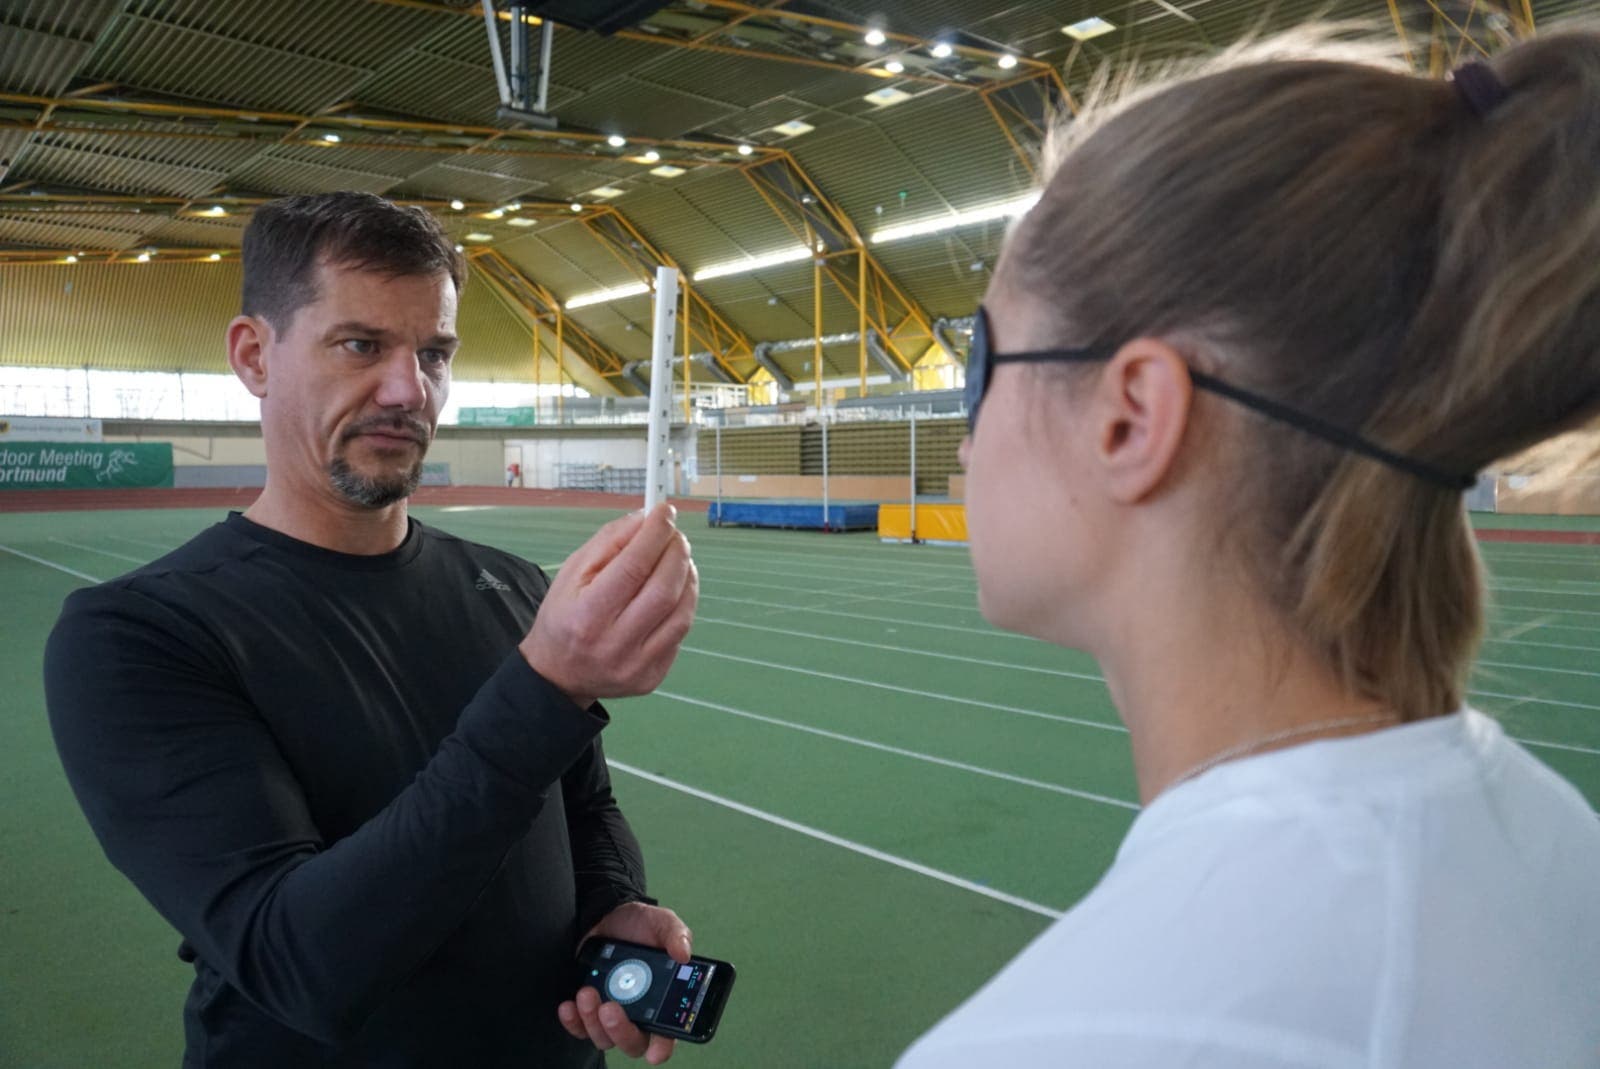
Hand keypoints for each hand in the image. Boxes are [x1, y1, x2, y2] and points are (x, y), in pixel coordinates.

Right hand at [521, 504, 697, 708]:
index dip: (654, 535)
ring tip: (679, 559)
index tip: (665, 512)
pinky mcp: (654, 677)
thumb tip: (647, 518)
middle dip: (676, 554)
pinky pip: (680, 632)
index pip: (632, 567)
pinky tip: (675, 589)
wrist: (559, 676)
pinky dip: (684, 603)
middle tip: (676, 535)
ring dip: (687, 577)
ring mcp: (637, 665)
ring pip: (681, 612)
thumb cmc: (564, 616)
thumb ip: (609, 542)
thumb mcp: (572, 573)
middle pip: (663, 590)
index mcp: (587, 615)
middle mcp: (614, 645)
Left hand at [558, 902, 692, 1064]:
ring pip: (603, 1038)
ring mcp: (611, 1013)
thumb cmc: (640, 925)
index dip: (662, 1047)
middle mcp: (638, 1014)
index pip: (666, 1035)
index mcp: (662, 1001)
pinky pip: (579, 1028)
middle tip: (610, 1008)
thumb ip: (676, 936)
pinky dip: (573, 1021)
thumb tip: (683, 954)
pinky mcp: (587, 1010)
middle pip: (633, 1043)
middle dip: (621, 1032)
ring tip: (587, 992)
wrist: (607, 915)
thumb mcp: (662, 923)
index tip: (655, 1052)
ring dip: (593, 1021)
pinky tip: (569, 1005)